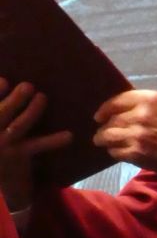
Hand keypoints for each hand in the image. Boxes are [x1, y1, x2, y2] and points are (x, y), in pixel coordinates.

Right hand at [0, 79, 72, 209]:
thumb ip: (1, 109)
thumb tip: (8, 82)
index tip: (4, 80)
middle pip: (1, 114)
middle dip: (14, 100)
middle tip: (28, 86)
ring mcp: (4, 146)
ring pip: (18, 126)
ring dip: (31, 111)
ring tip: (42, 97)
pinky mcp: (19, 157)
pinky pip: (37, 145)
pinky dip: (53, 140)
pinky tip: (69, 135)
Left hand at [93, 90, 156, 186]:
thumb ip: (151, 106)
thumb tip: (132, 108)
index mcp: (151, 100)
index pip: (117, 100)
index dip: (105, 108)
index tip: (100, 114)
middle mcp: (140, 115)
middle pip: (111, 119)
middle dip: (104, 126)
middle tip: (103, 131)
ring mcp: (137, 135)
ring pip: (108, 136)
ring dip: (104, 139)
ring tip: (103, 141)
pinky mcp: (137, 154)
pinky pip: (115, 151)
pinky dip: (114, 151)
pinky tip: (118, 151)